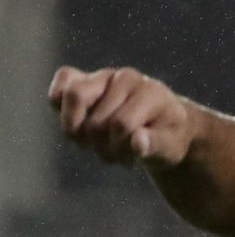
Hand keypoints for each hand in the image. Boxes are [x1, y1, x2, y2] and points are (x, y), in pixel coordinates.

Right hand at [49, 66, 195, 168]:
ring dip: (77, 132)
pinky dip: (60, 104)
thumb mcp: (171, 147)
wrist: (163, 123)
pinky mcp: (84, 77)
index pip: (121, 125)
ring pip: (73, 97)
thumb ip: (157, 145)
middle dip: (103, 148)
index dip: (121, 149)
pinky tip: (75, 126)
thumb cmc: (168, 137)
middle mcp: (124, 78)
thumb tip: (137, 142)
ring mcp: (102, 76)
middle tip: (116, 157)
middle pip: (96, 119)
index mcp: (150, 92)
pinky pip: (63, 80)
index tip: (132, 160)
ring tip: (92, 145)